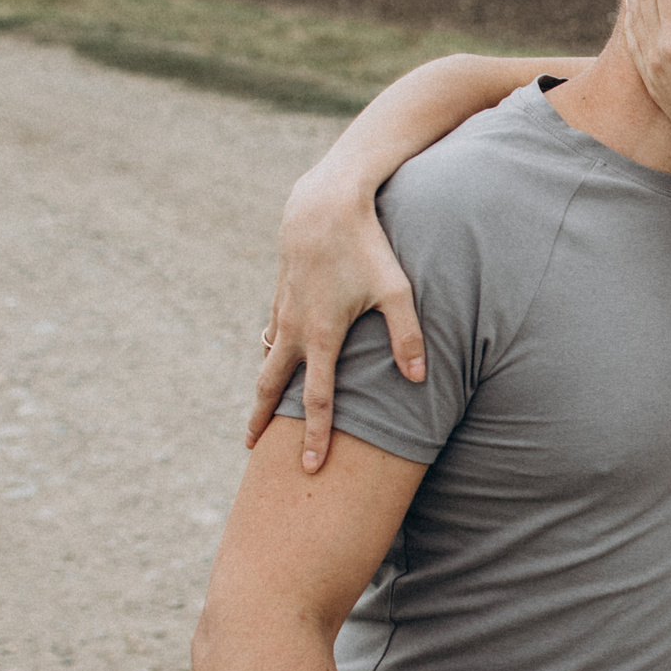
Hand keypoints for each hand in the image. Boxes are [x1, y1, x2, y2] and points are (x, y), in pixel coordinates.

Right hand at [247, 158, 425, 472]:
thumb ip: (407, 338)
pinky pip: (272, 331)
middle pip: (273, 385)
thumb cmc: (368, 246)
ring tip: (260, 411)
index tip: (311, 467)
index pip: (319, 399)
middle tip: (252, 447)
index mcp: (322, 335)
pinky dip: (270, 351)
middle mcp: (294, 328)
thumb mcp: (397, 291)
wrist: (323, 204)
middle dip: (262, 418)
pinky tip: (272, 356)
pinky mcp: (282, 293)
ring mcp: (283, 310)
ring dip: (263, 386)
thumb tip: (419, 379)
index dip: (316, 435)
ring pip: (268, 358)